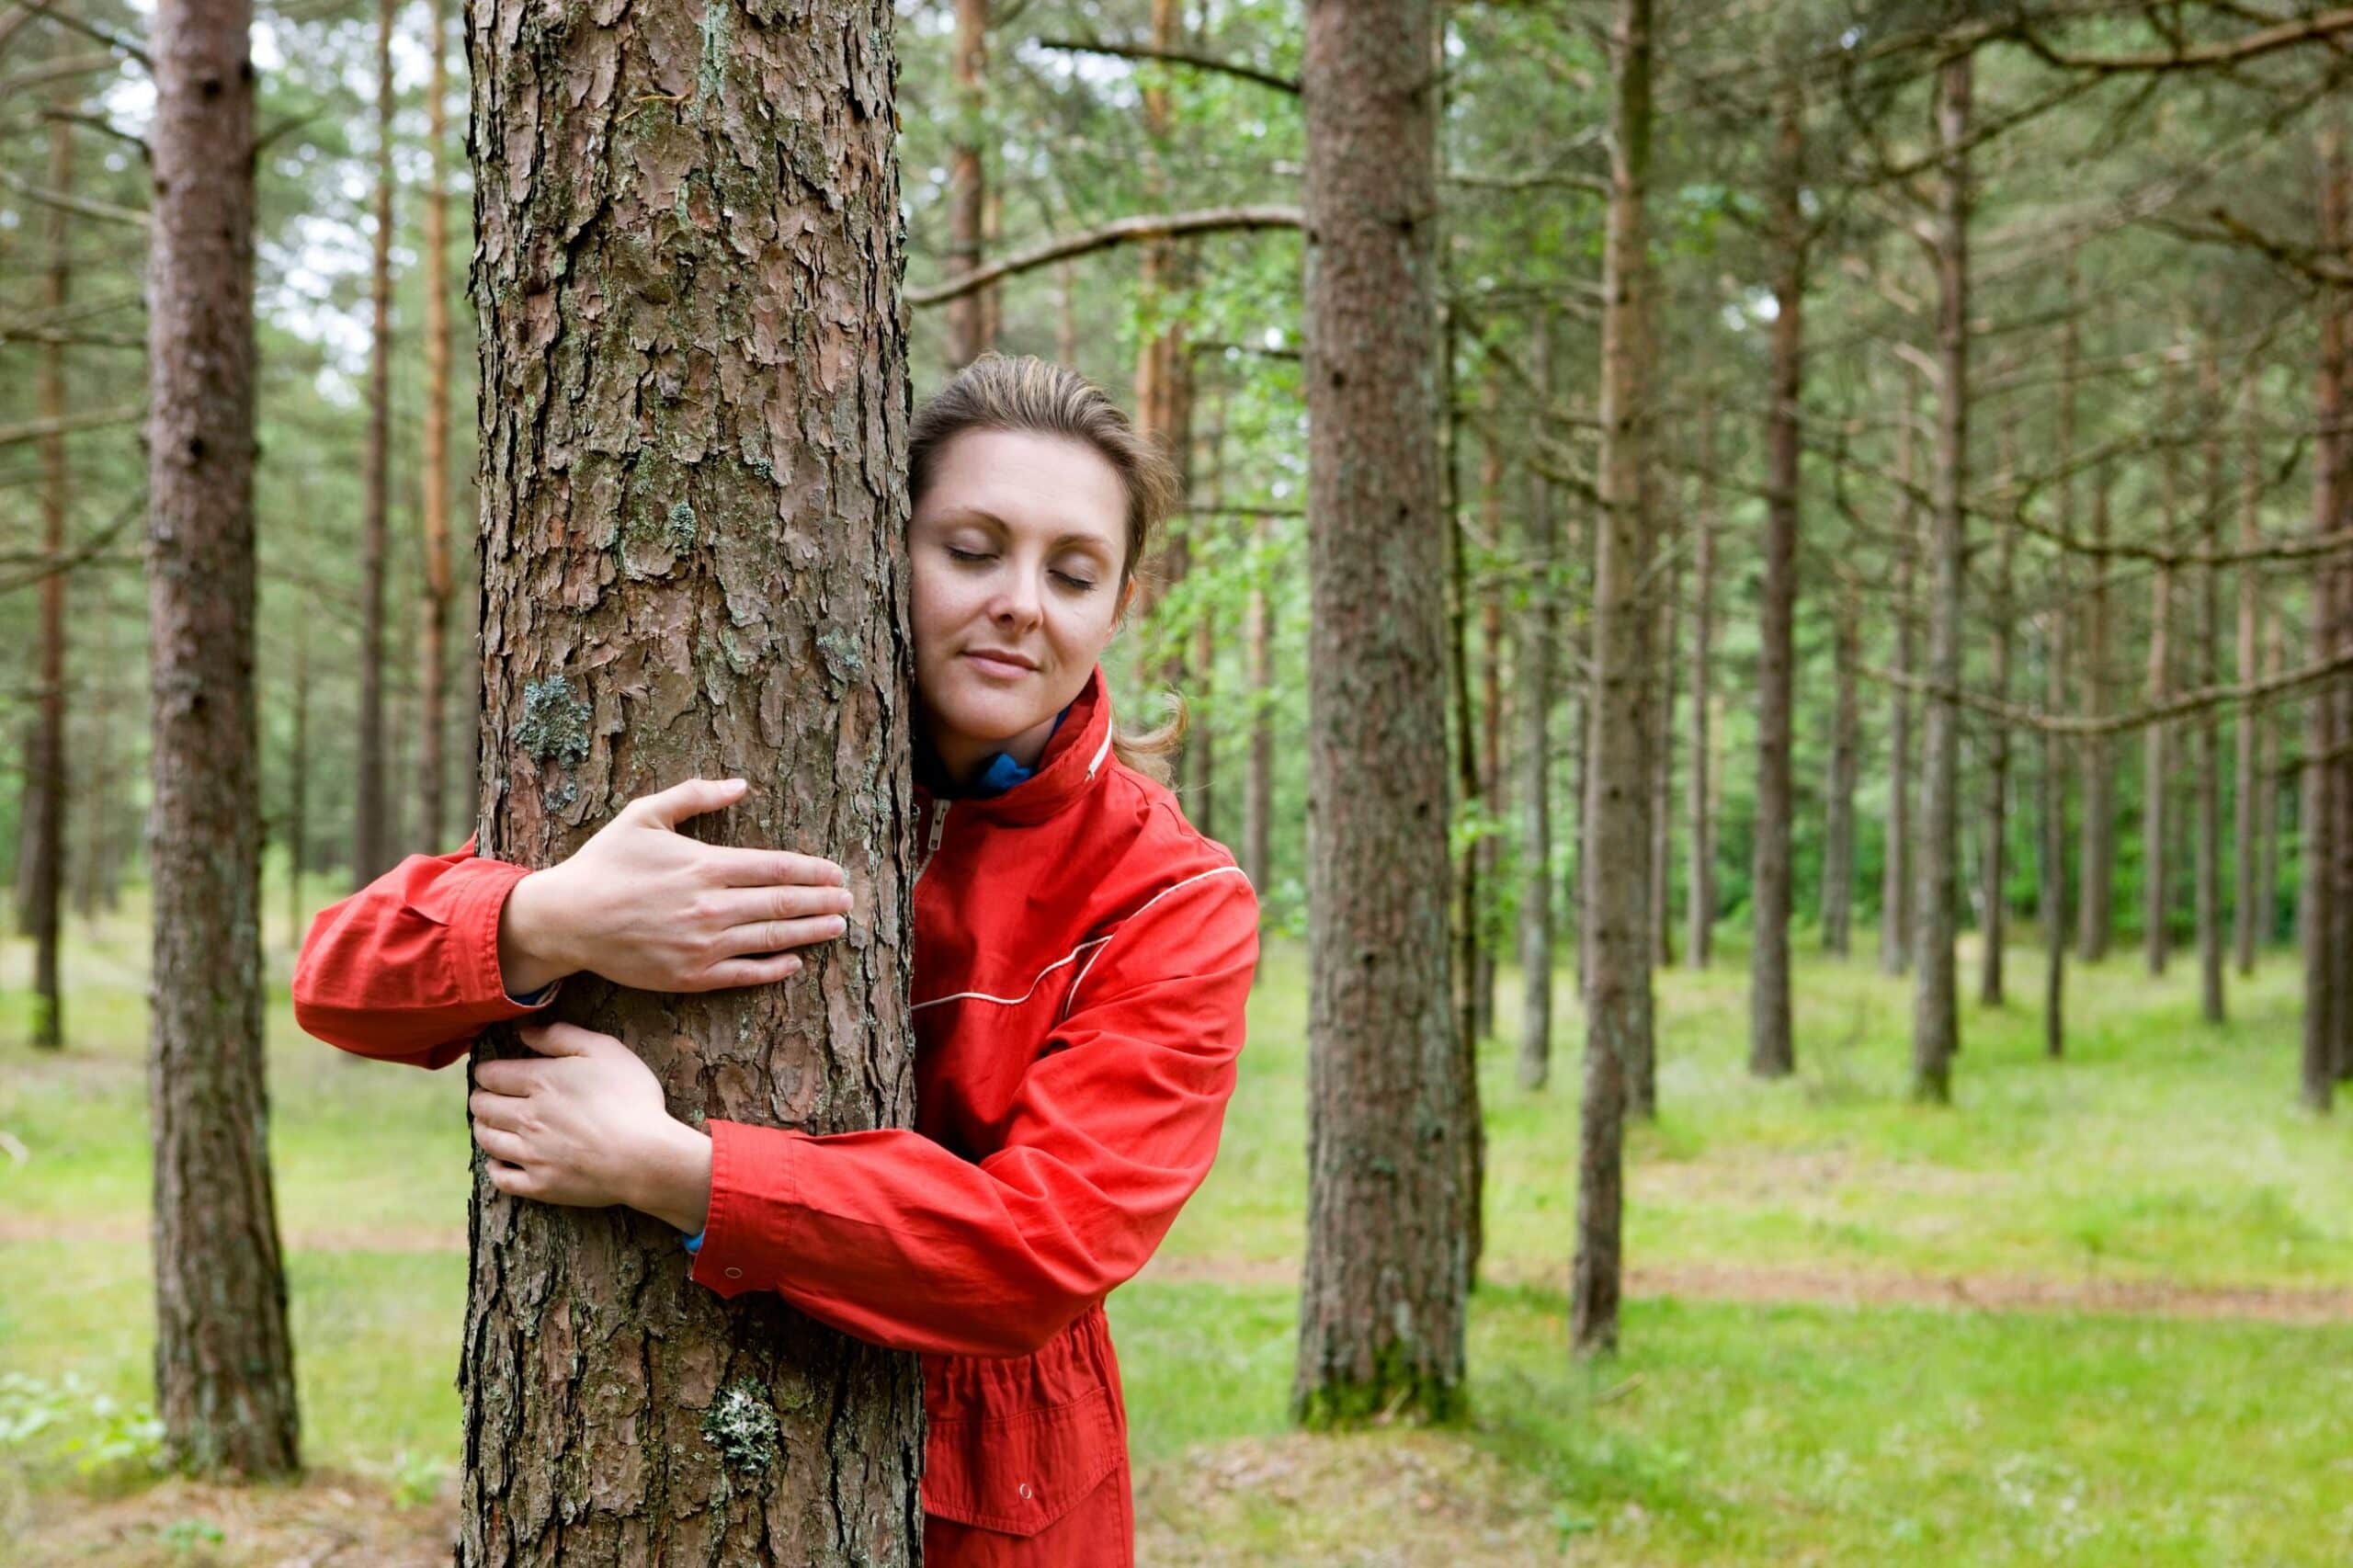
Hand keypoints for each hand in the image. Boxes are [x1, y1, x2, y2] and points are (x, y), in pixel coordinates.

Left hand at [469, 1022, 711, 1232]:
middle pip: (483, 1107)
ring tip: (488, 1123)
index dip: (486, 1071)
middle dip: (480, 1098)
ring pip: (487, 1140)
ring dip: (482, 1128)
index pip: (492, 1075)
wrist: (645, 1157)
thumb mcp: (605, 1051)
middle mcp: (526, 1118)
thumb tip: (525, 1031)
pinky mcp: (540, 1185)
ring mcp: (531, 1154)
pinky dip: (493, 1168)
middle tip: (485, 1097)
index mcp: (540, 1082)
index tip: (489, 1072)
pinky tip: (498, 1161)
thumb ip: (562, 1036)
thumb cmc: (631, 1099)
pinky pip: (501, 1179)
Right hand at [497, 776, 854, 995]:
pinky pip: (744, 974)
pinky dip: (775, 968)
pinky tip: (795, 961)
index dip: (813, 871)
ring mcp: (703, 945)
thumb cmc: (605, 863)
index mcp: (705, 865)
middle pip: (784, 903)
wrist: (567, 921)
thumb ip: (694, 796)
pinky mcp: (691, 976)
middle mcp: (711, 907)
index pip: (777, 868)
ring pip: (772, 938)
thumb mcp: (644, 815)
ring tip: (837, 927)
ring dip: (810, 932)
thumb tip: (739, 784)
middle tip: (849, 900)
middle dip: (822, 901)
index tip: (836, 873)